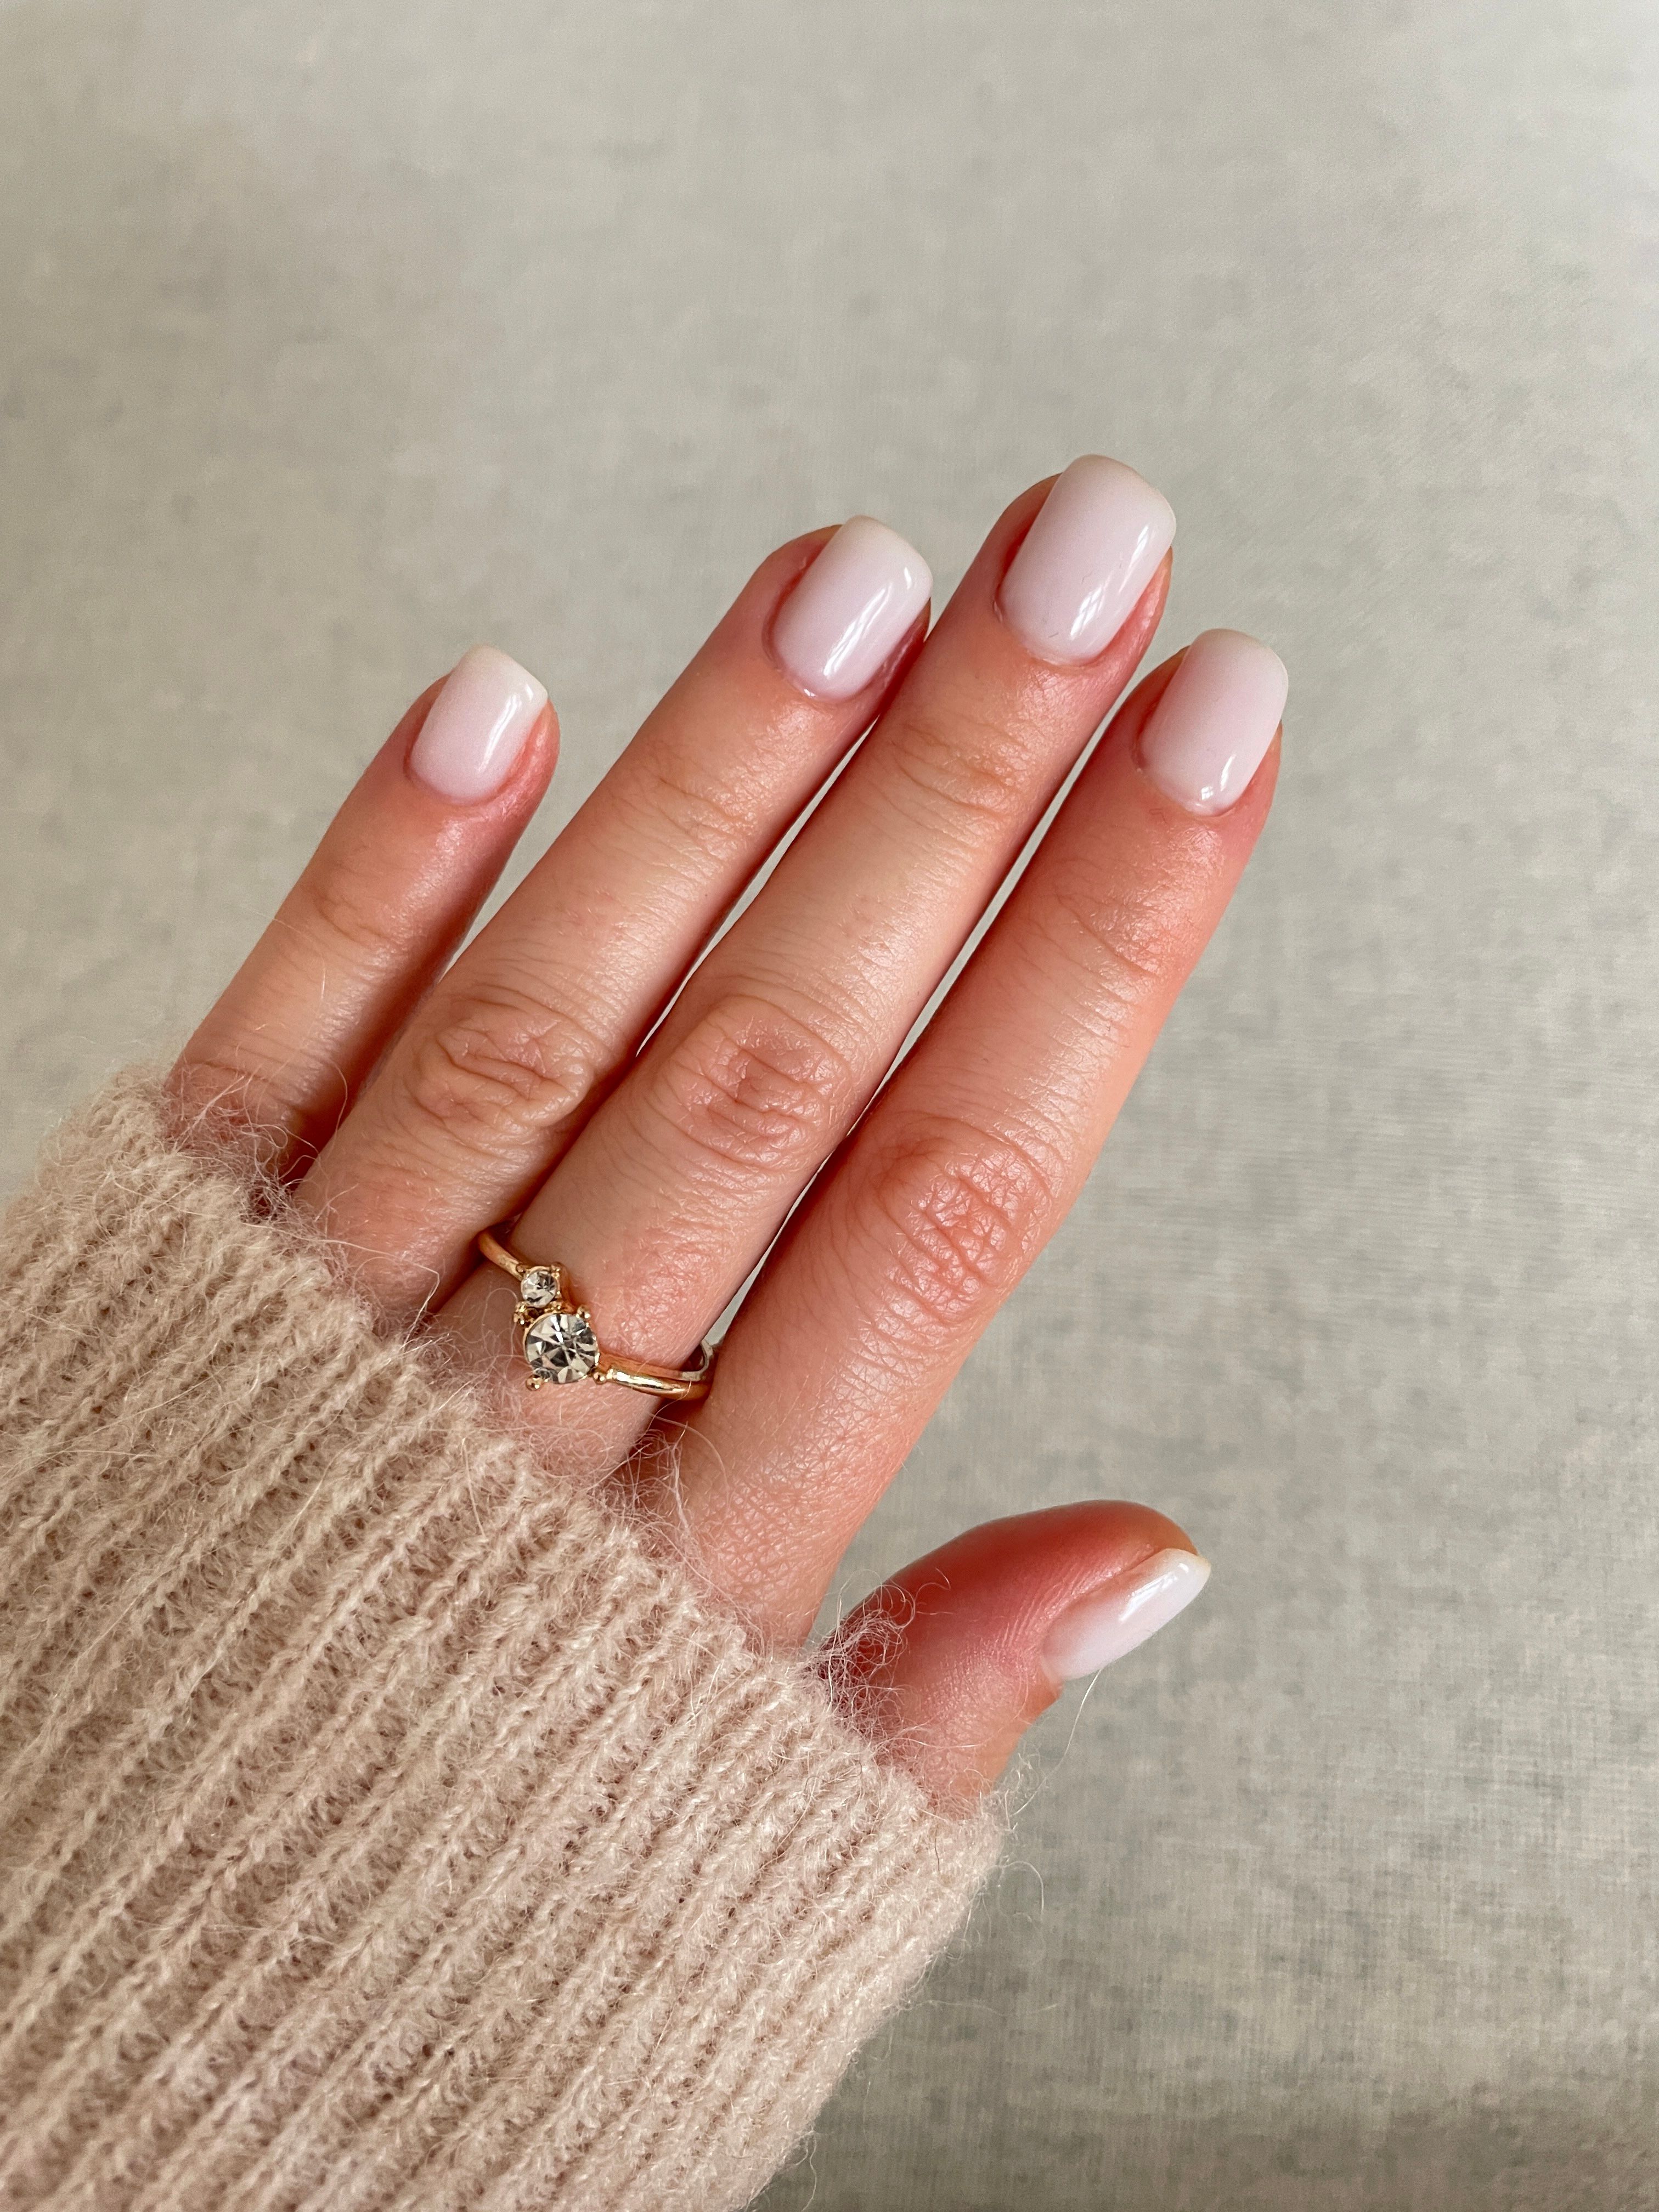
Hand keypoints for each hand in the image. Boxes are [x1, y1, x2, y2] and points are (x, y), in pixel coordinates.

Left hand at [173, 456, 1283, 1805]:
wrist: (98, 2009)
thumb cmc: (451, 1900)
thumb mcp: (735, 1860)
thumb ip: (938, 1691)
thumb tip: (1153, 1550)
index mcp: (699, 1580)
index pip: (953, 1201)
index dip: (1099, 950)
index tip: (1208, 745)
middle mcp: (518, 1431)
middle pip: (779, 1065)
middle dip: (955, 793)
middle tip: (1087, 561)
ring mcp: (319, 1336)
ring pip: (551, 1021)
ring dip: (711, 784)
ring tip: (858, 574)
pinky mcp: (149, 1274)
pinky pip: (273, 1050)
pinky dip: (380, 873)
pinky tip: (498, 699)